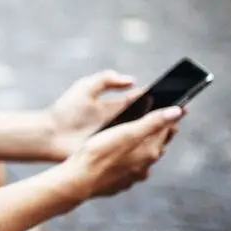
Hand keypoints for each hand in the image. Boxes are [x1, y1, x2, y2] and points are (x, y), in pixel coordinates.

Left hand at [45, 70, 180, 160]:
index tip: (178, 95)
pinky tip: (156, 149)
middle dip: (163, 116)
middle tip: (182, 114)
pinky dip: (144, 150)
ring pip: (142, 136)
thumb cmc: (65, 110)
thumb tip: (133, 80)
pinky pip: (132, 151)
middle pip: (147, 118)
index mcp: (114, 105)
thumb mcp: (85, 88)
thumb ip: (107, 79)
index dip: (160, 97)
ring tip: (173, 130)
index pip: (142, 99)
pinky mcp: (111, 151)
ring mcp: (115, 137)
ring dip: (157, 134)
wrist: (48, 134)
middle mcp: (118, 121)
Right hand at [65, 106, 182, 198]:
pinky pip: (130, 169)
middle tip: (161, 121)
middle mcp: (145, 165)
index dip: (170, 117)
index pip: (167, 130)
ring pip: (143, 158)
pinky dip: (130, 161)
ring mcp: (133, 176)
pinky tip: (121, 157)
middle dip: (159, 132)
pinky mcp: (119, 183)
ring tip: (139, 137)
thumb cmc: (99, 153)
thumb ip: (152, 122)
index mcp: (150, 151)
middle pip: (157, 145)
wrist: (79, 180)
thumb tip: (177, 112)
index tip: (176, 108)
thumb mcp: (126, 132)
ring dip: (144, 148)